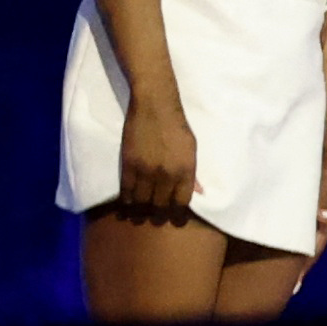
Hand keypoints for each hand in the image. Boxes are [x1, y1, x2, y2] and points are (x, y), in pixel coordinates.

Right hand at [118, 93, 198, 222]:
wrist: (156, 107)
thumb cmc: (177, 127)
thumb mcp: (192, 149)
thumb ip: (193, 173)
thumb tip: (200, 193)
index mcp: (186, 169)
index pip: (182, 202)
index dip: (177, 212)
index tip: (174, 218)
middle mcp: (167, 174)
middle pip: (160, 206)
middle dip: (158, 214)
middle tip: (155, 218)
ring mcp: (146, 171)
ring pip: (142, 202)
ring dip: (141, 210)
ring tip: (140, 215)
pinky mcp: (129, 166)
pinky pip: (126, 192)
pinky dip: (127, 201)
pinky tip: (128, 205)